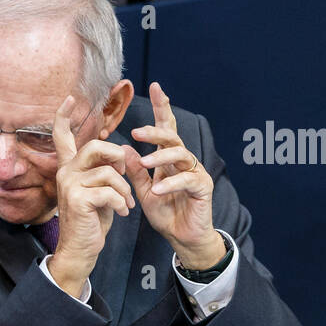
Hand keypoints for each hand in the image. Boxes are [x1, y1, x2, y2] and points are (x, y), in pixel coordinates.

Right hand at [46, 94, 135, 296]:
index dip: (63, 117)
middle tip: (124, 175)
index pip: (62, 137)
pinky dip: (121, 202)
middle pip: (96, 148)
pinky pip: (110, 191)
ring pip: (108, 172)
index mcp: (68, 168)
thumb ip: (105, 170)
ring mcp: (69, 185)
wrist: (80, 249)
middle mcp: (65, 173)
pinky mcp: (78, 199)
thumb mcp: (99, 190)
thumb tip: (121, 154)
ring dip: (124, 189)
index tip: (69, 99)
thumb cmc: (91, 220)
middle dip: (118, 158)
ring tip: (125, 204)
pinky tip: (121, 212)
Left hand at [126, 82, 224, 269]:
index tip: (156, 86)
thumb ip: (136, 171)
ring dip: (160, 158)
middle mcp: (184, 162)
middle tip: (136, 132)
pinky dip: (170, 184)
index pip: (165, 129)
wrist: (183, 238)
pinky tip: (157, 191)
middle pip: (173, 137)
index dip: (162, 108)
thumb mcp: (143, 191)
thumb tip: (122, 148)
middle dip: (156, 131)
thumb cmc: (166, 213)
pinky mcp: (203, 187)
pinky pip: (188, 179)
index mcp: (169, 160)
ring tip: (144, 164)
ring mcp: (196, 172)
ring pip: (181, 154)